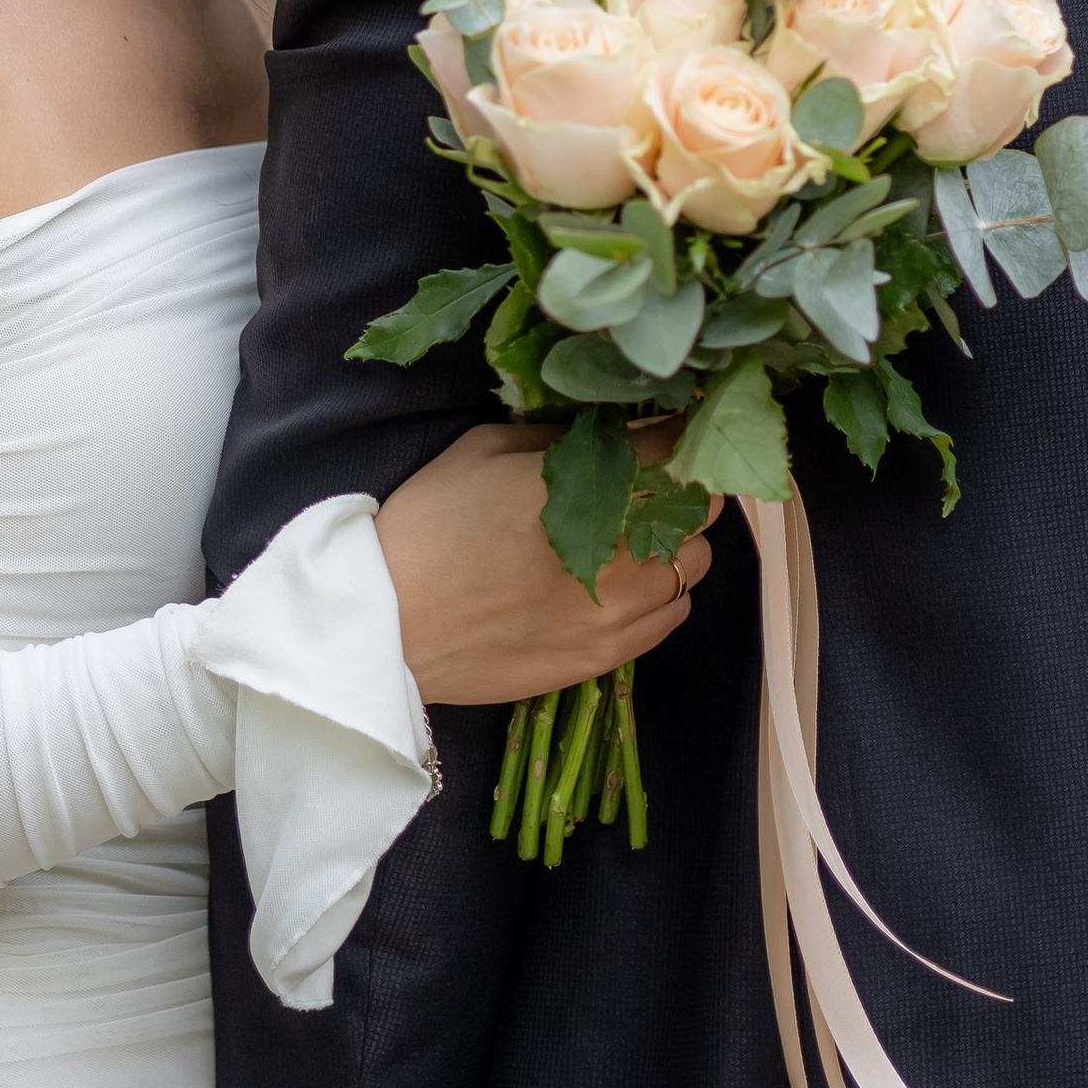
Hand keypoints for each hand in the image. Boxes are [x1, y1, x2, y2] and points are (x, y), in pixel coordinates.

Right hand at [375, 423, 714, 705]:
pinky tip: (629, 583)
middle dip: (685, 490)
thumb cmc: (430, 523)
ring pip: (695, 566)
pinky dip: (664, 593)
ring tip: (640, 538)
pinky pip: (674, 617)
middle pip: (699, 510)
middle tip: (658, 484)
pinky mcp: (604, 656)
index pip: (671, 450)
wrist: (388, 625)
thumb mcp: (486, 449)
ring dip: (678, 545)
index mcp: (581, 486)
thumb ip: (560, 439)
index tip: (673, 431)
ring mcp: (616, 610)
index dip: (678, 436)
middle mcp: (614, 550)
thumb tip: (612, 434)